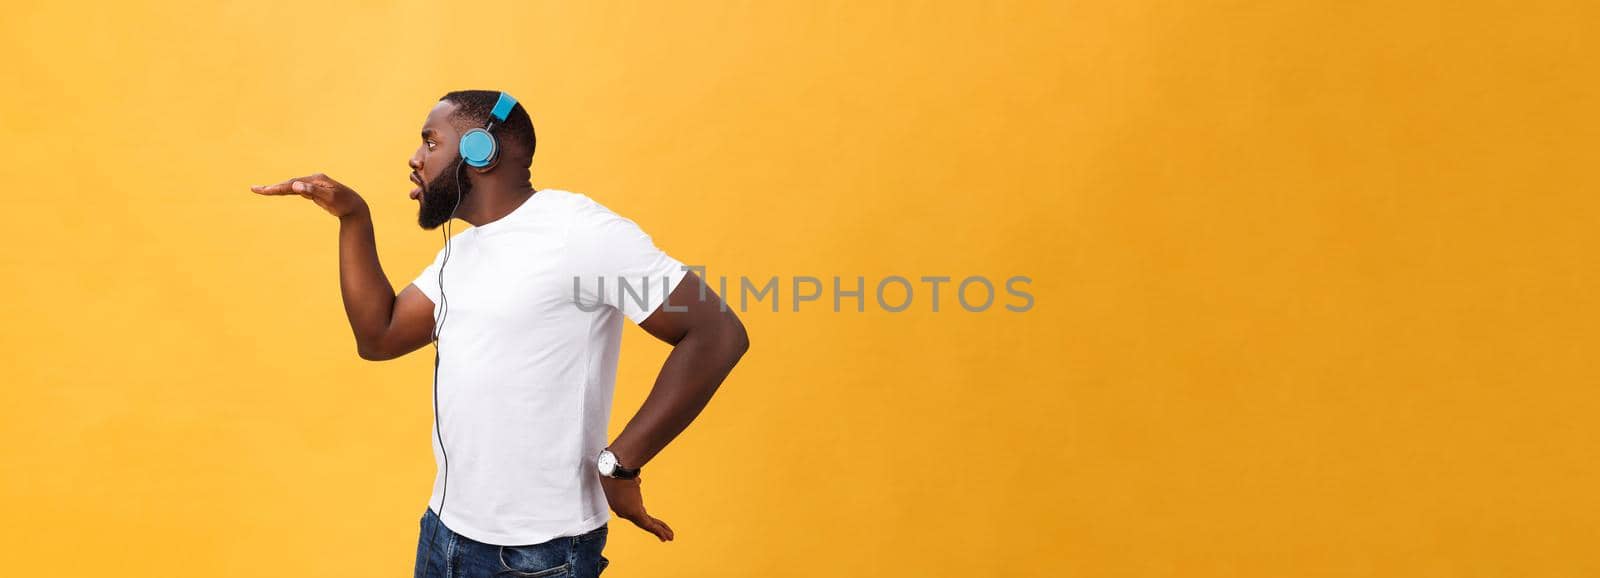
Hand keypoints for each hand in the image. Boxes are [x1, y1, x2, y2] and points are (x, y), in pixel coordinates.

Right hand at [250, 173, 366, 218]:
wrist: (356, 207)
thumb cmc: (344, 203)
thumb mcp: (329, 198)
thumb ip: (312, 191)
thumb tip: (295, 186)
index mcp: (315, 180)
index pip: (292, 184)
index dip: (276, 188)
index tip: (263, 191)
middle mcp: (313, 180)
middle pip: (289, 184)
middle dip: (272, 187)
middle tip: (254, 189)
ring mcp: (313, 185)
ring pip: (292, 187)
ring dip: (278, 188)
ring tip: (262, 190)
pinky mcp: (315, 191)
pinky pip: (298, 191)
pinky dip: (287, 191)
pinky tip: (281, 191)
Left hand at [599, 475, 673, 541]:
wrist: (614, 469)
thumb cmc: (615, 468)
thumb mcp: (624, 476)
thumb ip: (631, 481)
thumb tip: (637, 479)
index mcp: (619, 502)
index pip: (635, 511)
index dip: (646, 517)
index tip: (654, 520)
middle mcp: (622, 510)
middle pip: (642, 521)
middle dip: (654, 527)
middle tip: (664, 536)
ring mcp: (627, 513)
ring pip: (646, 525)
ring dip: (660, 531)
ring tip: (670, 537)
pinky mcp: (633, 512)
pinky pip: (648, 525)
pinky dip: (658, 531)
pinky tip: (666, 536)